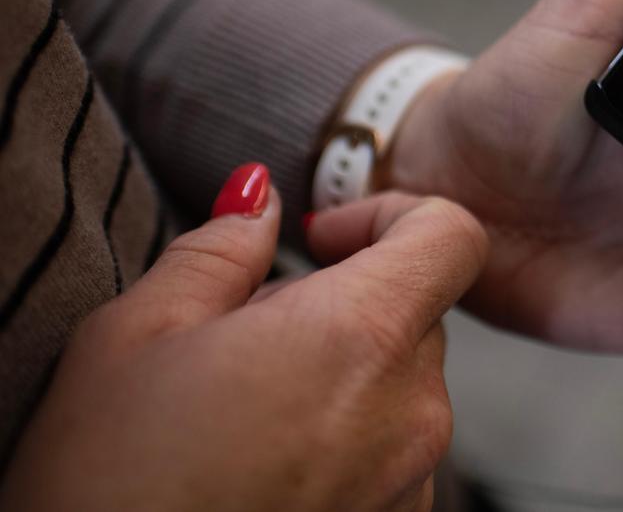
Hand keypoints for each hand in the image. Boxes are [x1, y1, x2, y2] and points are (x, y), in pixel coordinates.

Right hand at [0, 164, 487, 511]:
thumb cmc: (110, 489)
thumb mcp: (136, 336)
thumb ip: (221, 248)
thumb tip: (262, 199)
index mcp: (359, 335)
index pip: (453, 236)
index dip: (395, 215)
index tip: (325, 240)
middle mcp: (409, 409)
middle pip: (415, 309)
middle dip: (343, 302)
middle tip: (246, 338)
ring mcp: (413, 478)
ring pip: (401, 381)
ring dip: (342, 372)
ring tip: (245, 411)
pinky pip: (394, 449)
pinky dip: (347, 435)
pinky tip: (267, 466)